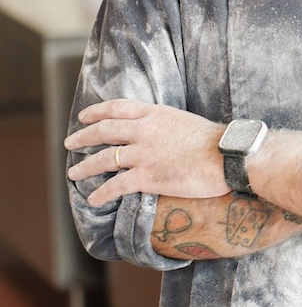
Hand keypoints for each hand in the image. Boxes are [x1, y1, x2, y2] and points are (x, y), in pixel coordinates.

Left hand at [65, 100, 228, 206]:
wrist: (226, 155)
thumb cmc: (213, 139)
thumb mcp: (184, 120)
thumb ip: (165, 124)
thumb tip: (156, 131)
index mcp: (155, 113)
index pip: (118, 107)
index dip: (97, 111)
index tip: (85, 116)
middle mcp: (144, 130)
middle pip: (104, 130)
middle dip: (83, 137)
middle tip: (70, 143)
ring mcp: (144, 153)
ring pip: (105, 158)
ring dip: (85, 167)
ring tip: (73, 174)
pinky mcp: (148, 176)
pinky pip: (116, 186)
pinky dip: (101, 193)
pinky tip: (93, 199)